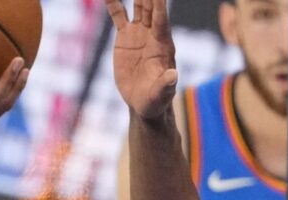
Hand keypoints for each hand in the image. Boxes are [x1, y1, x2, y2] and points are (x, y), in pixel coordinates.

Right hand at [104, 0, 178, 120]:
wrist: (144, 102)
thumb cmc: (157, 100)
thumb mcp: (161, 94)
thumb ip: (166, 84)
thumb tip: (174, 75)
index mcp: (163, 44)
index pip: (161, 20)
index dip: (159, 5)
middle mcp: (152, 34)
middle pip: (150, 6)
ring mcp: (139, 34)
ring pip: (137, 6)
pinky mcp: (125, 38)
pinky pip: (118, 16)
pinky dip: (113, 4)